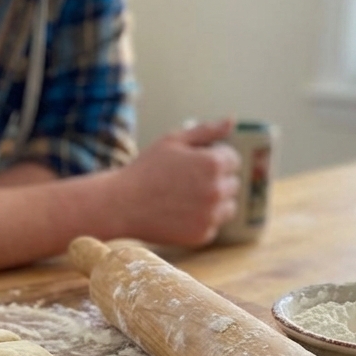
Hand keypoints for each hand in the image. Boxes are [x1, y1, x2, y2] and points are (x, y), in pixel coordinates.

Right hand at [113, 119, 240, 245]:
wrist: (121, 204)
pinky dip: (202, 220)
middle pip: (233, 183)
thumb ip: (206, 130)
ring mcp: (211, 215)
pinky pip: (213, 225)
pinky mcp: (202, 235)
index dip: (213, 159)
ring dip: (215, 202)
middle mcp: (217, 190)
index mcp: (213, 163)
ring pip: (228, 206)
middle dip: (216, 180)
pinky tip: (180, 214)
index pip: (233, 159)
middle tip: (187, 183)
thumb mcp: (173, 141)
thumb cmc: (146, 169)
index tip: (192, 165)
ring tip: (186, 199)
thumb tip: (231, 120)